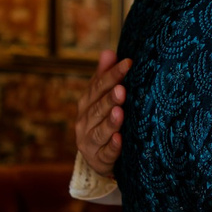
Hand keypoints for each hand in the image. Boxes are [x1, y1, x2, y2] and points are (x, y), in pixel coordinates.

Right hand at [78, 51, 129, 176]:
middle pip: (98, 109)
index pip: (98, 87)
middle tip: (122, 89)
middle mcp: (84, 122)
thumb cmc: (104, 121)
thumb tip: (108, 51)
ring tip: (120, 112)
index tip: (128, 63)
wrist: (100, 158)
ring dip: (110, 122)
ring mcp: (89, 143)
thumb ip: (104, 77)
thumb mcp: (101, 99)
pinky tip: (119, 139)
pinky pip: (106, 153)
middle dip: (110, 99)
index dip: (112, 75)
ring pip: (100, 131)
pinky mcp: (98, 160)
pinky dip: (112, 147)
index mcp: (86, 104)